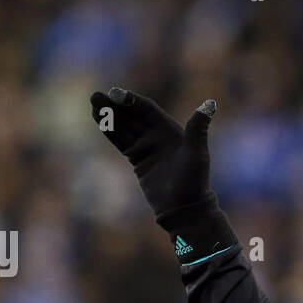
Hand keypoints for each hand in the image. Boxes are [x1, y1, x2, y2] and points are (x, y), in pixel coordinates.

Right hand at [90, 87, 215, 217]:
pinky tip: (99, 120)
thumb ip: (197, 128)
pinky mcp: (137, 159)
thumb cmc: (194, 181)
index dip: (131, 101)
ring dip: (108, 116)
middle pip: (132, 115)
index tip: (115, 94)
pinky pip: (121, 141)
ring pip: (123, 127)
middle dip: (114, 105)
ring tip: (93, 104)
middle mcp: (157, 135)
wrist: (184, 208)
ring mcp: (146, 147)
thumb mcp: (197, 153)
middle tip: (96, 96)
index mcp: (171, 130)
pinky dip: (110, 131)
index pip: (147, 110)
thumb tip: (210, 103)